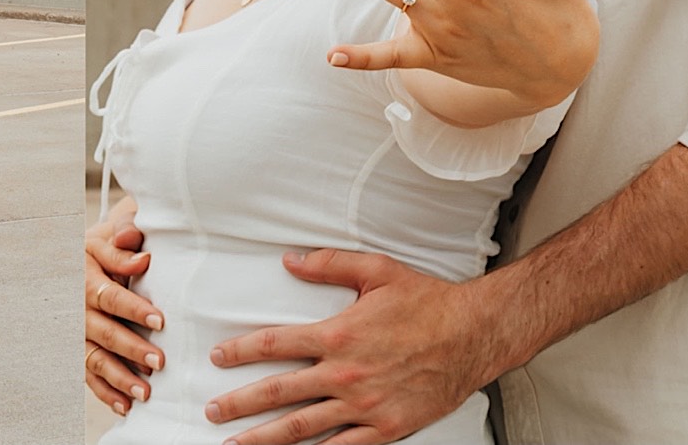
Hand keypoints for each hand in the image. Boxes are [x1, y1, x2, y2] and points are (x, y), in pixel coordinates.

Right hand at [86, 212, 162, 415]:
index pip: (110, 296)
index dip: (134, 309)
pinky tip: (126, 406)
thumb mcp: (111, 235)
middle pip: (103, 332)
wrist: (86, 253)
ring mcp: (76, 331)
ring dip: (120, 377)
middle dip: (131, 348)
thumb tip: (141, 256)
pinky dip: (106, 392)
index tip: (160, 321)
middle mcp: (77, 306)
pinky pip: (89, 374)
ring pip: (95, 358)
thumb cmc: (108, 245)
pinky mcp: (79, 349)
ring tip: (145, 393)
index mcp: (85, 274)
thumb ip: (124, 244)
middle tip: (159, 363)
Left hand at [206, 251, 499, 444]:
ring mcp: (364, 406)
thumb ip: (328, 263)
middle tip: (213, 413)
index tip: (217, 359)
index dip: (240, 352)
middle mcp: (345, 373)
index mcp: (337, 334)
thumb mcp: (376, 270)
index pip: (274, 344)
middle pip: (279, 392)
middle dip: (240, 404)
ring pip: (303, 427)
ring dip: (265, 438)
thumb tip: (289, 260)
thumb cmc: (426, 301)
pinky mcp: (386, 428)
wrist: (474, 335)